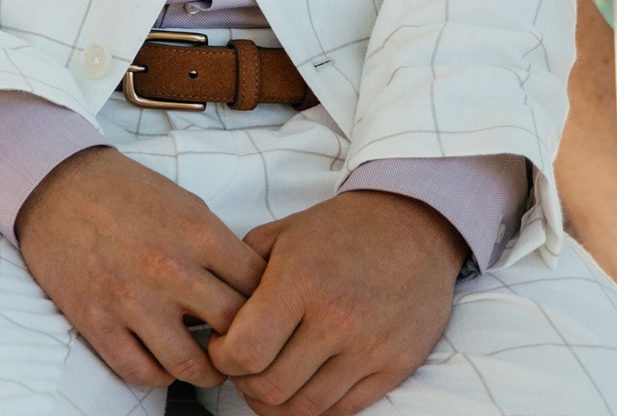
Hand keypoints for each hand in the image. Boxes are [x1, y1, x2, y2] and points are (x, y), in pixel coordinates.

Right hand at [16, 146, 266, 388]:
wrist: (54, 183)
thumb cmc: (125, 192)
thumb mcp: (187, 204)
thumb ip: (220, 248)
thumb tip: (252, 294)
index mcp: (199, 233)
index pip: (262, 289)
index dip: (269, 307)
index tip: (262, 315)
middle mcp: (169, 268)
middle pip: (236, 331)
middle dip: (245, 344)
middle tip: (241, 347)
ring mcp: (130, 298)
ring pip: (192, 365)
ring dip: (206, 371)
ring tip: (206, 363)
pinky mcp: (95, 319)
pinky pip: (141, 372)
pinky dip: (159, 374)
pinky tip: (162, 359)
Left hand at [207, 190, 461, 415]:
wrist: (412, 227)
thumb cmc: (338, 230)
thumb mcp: (279, 235)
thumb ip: (240, 274)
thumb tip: (212, 313)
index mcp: (299, 282)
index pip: (246, 351)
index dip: (222, 358)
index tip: (221, 346)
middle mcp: (337, 320)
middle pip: (271, 387)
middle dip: (243, 383)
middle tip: (242, 367)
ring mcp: (370, 349)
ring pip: (306, 407)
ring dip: (276, 403)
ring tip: (267, 380)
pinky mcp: (397, 367)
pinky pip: (345, 410)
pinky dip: (314, 407)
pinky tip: (301, 387)